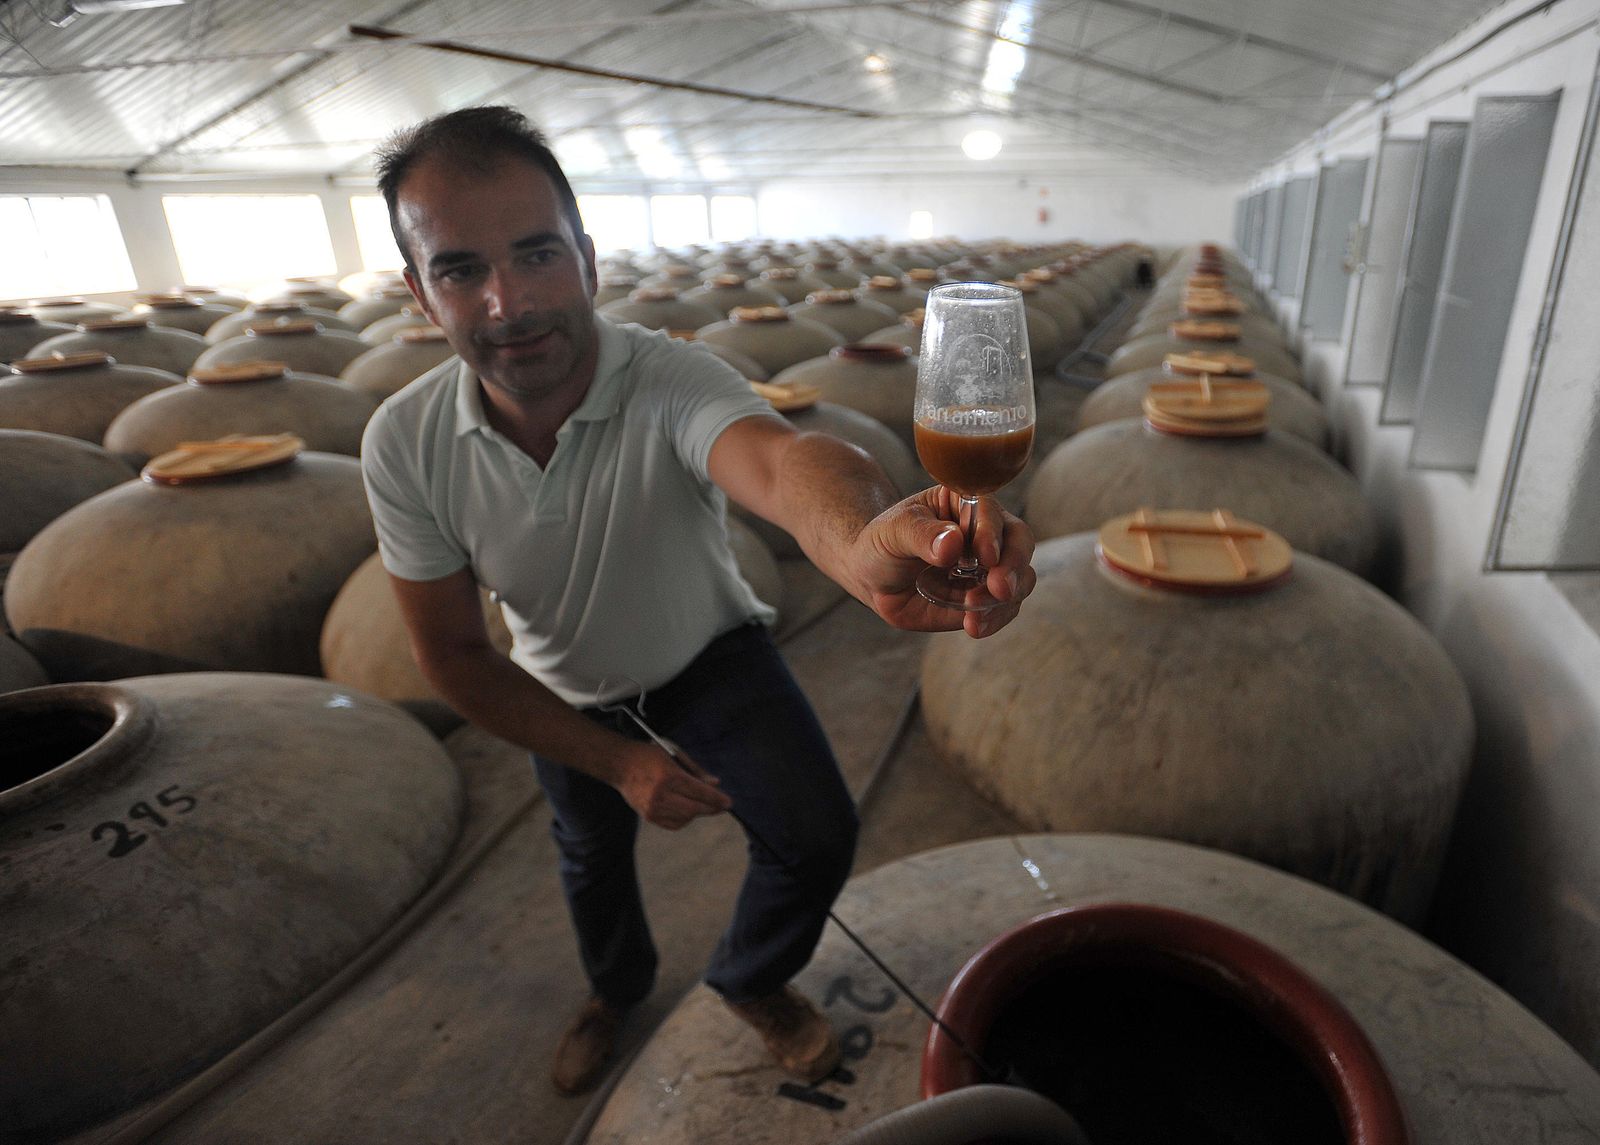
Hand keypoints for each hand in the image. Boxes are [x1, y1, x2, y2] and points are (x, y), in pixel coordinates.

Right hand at [612, 739, 732, 829]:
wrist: (620, 765)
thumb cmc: (649, 755)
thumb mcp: (674, 754)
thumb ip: (696, 771)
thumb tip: (715, 784)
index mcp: (669, 776)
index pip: (699, 792)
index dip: (716, 799)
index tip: (728, 803)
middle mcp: (660, 794)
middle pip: (694, 808)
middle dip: (711, 808)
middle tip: (722, 806)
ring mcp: (653, 808)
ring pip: (685, 818)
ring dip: (697, 812)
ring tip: (701, 804)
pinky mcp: (648, 816)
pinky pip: (674, 824)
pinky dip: (684, 819)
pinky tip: (686, 810)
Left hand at [853, 486, 1036, 637]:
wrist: (874, 577)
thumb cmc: (883, 543)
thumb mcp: (893, 532)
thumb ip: (921, 534)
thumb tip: (953, 543)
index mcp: (964, 504)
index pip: (989, 511)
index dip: (991, 533)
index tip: (984, 556)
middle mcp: (985, 532)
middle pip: (1019, 542)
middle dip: (1013, 566)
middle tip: (999, 589)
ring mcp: (989, 566)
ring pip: (1020, 578)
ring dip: (1005, 599)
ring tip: (975, 613)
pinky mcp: (985, 597)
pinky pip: (1004, 609)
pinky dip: (995, 619)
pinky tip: (974, 626)